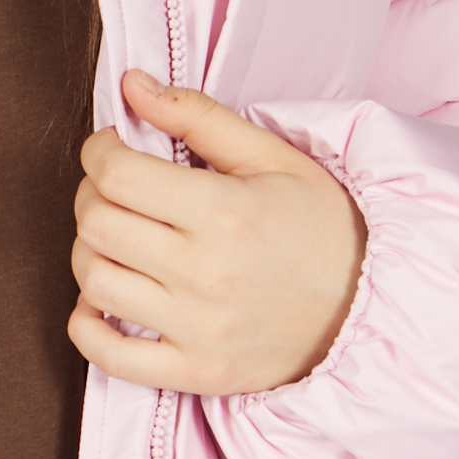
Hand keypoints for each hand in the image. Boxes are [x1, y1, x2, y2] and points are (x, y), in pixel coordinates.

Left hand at [70, 72, 365, 396]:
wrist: (371, 308)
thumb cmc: (323, 228)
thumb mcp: (274, 157)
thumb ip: (198, 117)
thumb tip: (132, 85)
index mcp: (225, 213)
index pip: (117, 175)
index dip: (99, 152)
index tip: (111, 149)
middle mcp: (205, 274)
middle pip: (98, 225)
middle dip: (92, 195)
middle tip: (115, 189)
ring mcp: (198, 329)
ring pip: (95, 283)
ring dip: (90, 253)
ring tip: (118, 240)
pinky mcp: (197, 372)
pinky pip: (110, 356)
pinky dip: (87, 327)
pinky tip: (102, 302)